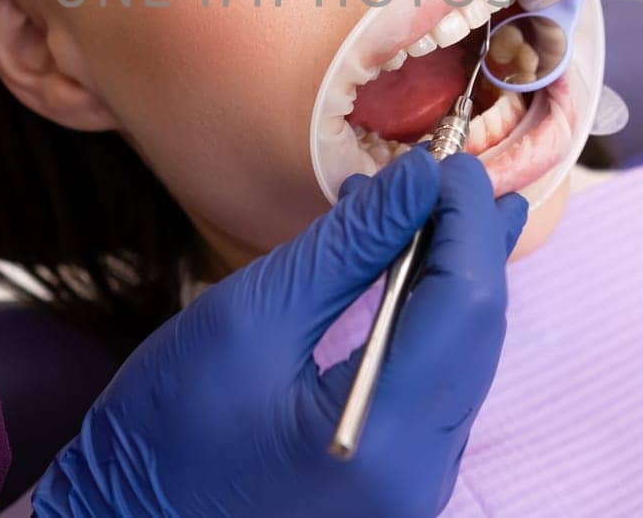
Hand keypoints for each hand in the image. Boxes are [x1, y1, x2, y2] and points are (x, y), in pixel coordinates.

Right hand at [30, 147, 528, 516]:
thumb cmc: (163, 429)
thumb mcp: (249, 317)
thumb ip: (346, 247)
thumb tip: (419, 179)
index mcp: (383, 437)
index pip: (466, 304)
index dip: (464, 218)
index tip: (444, 157)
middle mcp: (421, 477)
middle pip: (480, 337)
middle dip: (470, 243)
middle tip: (447, 170)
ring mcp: (414, 491)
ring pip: (468, 363)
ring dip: (453, 278)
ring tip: (427, 208)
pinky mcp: (397, 488)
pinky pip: (439, 391)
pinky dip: (431, 322)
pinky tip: (406, 273)